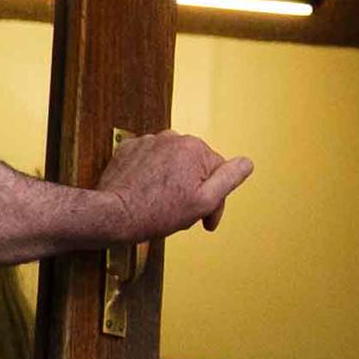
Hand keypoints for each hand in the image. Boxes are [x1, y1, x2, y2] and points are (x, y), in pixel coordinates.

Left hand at [94, 130, 249, 242]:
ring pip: (173, 163)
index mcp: (195, 149)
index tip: (205, 219)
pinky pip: (151, 161)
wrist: (113, 215)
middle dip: (193, 189)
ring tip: (163, 204)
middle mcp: (173, 138)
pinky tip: (149, 193)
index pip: (219, 172)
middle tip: (182, 213)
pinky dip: (152, 176)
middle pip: (195, 166)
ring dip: (173, 181)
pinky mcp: (130, 149)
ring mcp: (149, 142)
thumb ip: (229, 178)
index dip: (215, 201)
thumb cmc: (154, 212)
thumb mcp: (203, 202)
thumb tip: (246, 163)